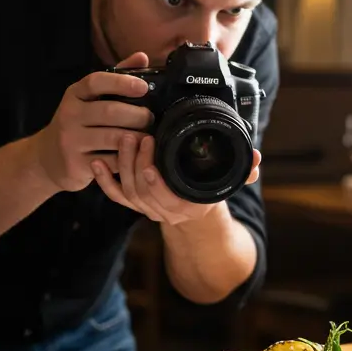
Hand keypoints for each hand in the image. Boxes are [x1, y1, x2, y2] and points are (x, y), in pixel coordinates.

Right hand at [32, 52, 154, 192]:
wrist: (47, 158)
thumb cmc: (76, 124)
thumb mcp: (89, 99)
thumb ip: (116, 78)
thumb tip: (142, 57)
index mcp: (74, 94)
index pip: (96, 82)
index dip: (122, 82)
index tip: (143, 87)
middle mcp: (70, 115)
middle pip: (110, 112)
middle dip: (138, 115)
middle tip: (150, 118)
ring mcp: (71, 141)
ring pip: (113, 137)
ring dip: (137, 137)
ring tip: (147, 136)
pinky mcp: (77, 164)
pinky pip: (111, 161)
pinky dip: (128, 157)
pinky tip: (135, 154)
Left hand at [90, 133, 261, 225]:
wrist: (196, 214)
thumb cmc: (209, 191)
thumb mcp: (228, 182)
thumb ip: (242, 171)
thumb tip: (256, 158)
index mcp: (188, 204)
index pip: (167, 196)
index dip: (157, 181)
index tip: (152, 158)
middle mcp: (164, 210)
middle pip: (142, 191)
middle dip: (136, 164)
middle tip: (138, 136)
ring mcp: (147, 207)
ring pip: (127, 191)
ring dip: (122, 165)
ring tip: (124, 138)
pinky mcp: (133, 201)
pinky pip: (115, 195)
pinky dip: (103, 181)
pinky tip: (95, 163)